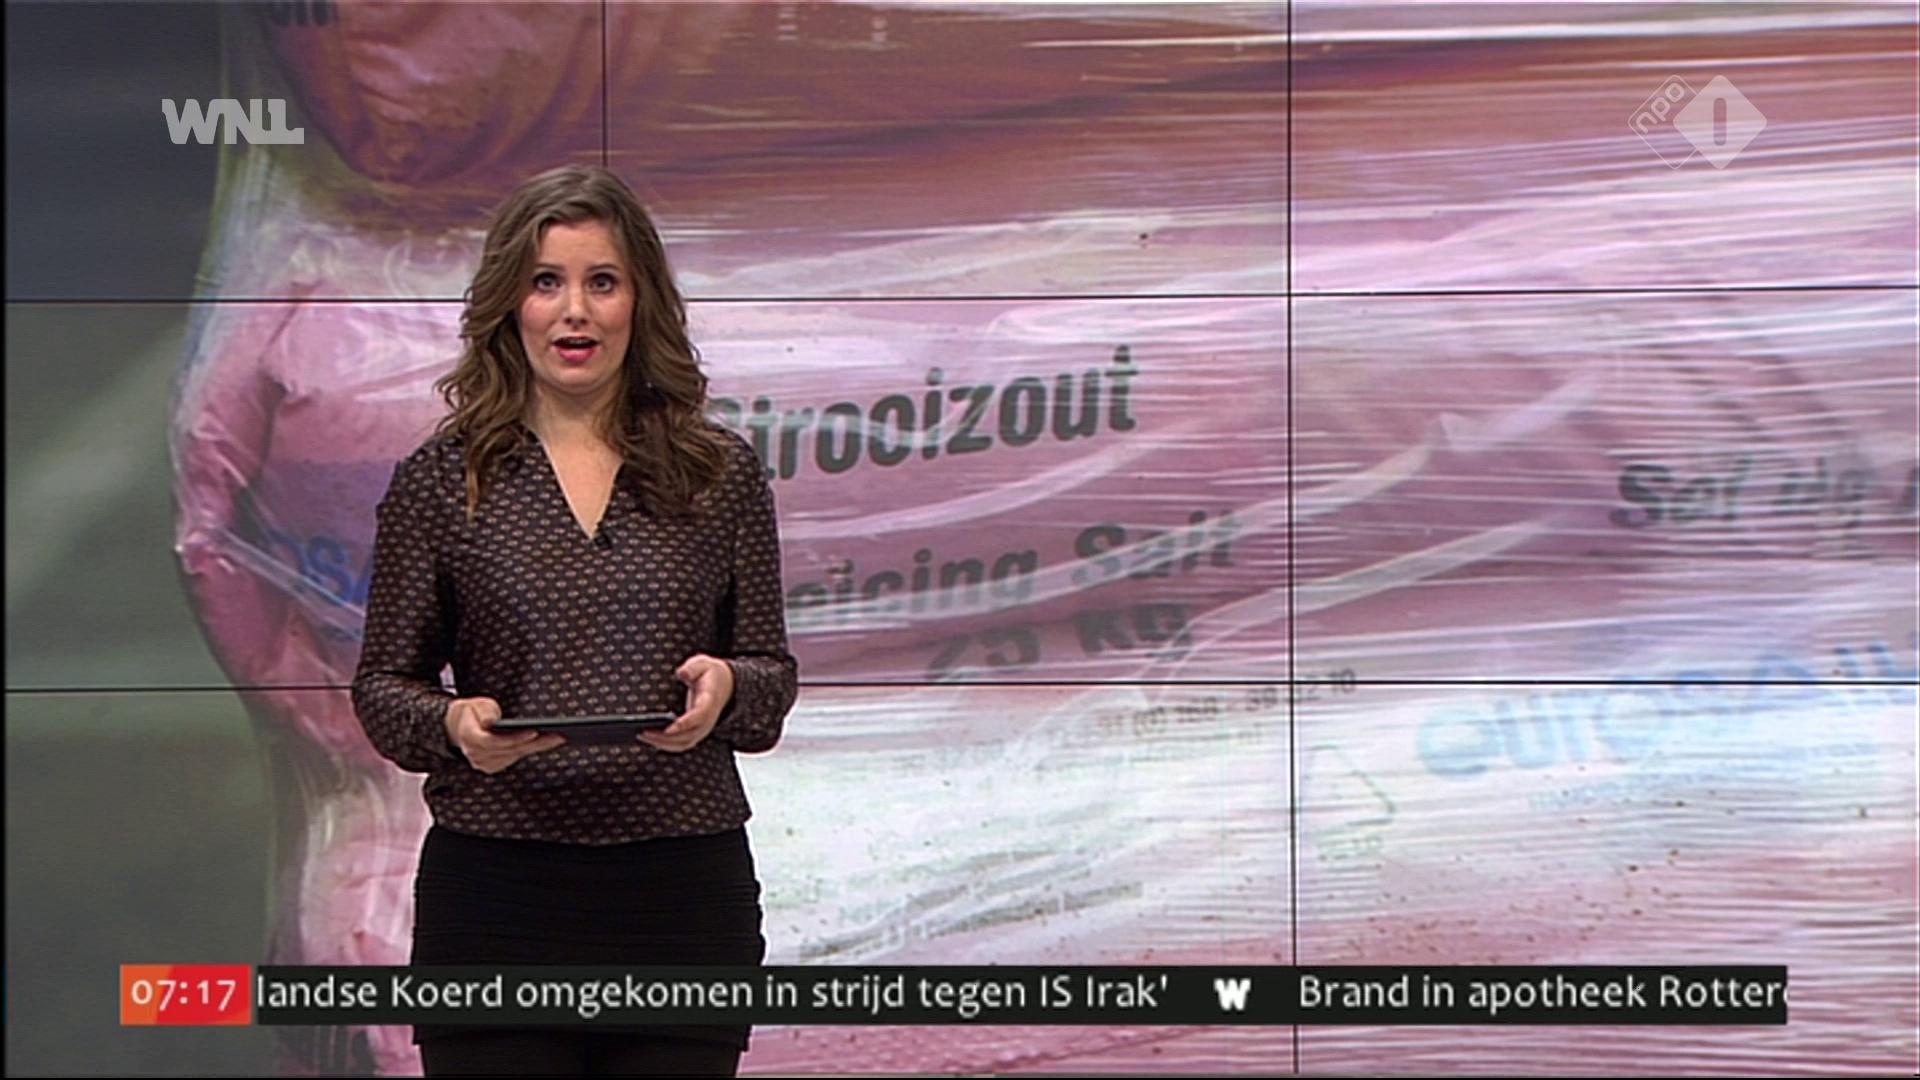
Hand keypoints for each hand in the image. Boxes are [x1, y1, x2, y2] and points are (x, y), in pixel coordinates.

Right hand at [444, 696, 563, 773]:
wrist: (459, 726)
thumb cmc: (473, 712)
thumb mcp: (477, 705)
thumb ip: (484, 712)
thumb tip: (490, 722)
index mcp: (469, 737)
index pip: (494, 742)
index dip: (514, 738)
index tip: (534, 731)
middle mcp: (476, 755)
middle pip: (510, 750)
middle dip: (535, 743)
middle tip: (558, 736)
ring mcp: (484, 763)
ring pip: (515, 755)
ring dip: (537, 747)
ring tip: (558, 738)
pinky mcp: (492, 766)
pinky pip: (514, 758)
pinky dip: (530, 750)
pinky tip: (545, 743)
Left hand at [643, 655, 734, 752]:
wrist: (724, 685)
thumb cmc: (709, 674)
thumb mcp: (702, 664)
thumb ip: (692, 668)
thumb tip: (682, 673)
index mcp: (709, 702)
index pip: (698, 716)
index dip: (683, 724)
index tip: (667, 728)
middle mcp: (707, 720)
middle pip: (687, 736)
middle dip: (665, 737)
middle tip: (644, 732)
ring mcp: (702, 729)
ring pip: (683, 743)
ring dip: (662, 743)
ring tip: (643, 736)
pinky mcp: (695, 732)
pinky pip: (681, 744)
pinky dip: (665, 745)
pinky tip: (651, 739)